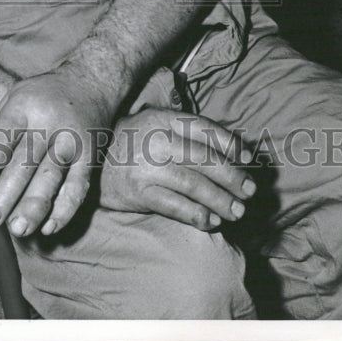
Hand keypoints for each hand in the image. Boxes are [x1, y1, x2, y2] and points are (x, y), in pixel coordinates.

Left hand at [0, 68, 114, 237]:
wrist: (91, 81)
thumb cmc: (42, 96)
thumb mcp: (14, 99)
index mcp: (24, 105)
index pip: (3, 137)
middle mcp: (48, 122)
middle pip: (26, 161)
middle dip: (7, 192)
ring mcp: (71, 139)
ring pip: (52, 176)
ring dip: (34, 206)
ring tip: (18, 229)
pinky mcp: (90, 156)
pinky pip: (78, 187)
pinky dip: (65, 210)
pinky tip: (49, 227)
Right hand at [100, 107, 254, 229]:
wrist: (91, 165)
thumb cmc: (132, 144)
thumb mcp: (155, 124)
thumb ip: (186, 132)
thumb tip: (231, 149)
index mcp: (162, 119)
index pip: (203, 128)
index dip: (229, 144)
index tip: (249, 159)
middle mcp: (156, 140)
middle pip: (203, 158)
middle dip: (232, 177)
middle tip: (249, 191)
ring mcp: (147, 167)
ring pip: (193, 184)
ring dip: (220, 200)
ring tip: (237, 212)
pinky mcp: (139, 192)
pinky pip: (175, 205)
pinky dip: (197, 215)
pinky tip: (211, 222)